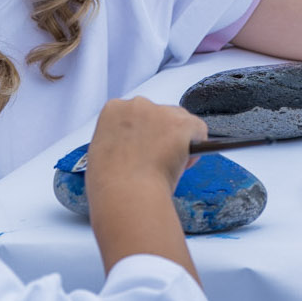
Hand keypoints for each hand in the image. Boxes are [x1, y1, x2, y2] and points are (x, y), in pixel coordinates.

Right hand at [83, 98, 205, 198]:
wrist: (126, 194)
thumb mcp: (103, 155)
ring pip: (178, 119)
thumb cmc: (111, 183)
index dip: (141, 133)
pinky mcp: (182, 123)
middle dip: (160, 133)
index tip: (144, 147)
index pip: (134, 115)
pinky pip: (198, 128)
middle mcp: (137, 105)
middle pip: (157, 114)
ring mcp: (161, 112)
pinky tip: (187, 160)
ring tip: (173, 163)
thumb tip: (136, 151)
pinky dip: (197, 143)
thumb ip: (119, 144)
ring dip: (178, 137)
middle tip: (159, 159)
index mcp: (114, 110)